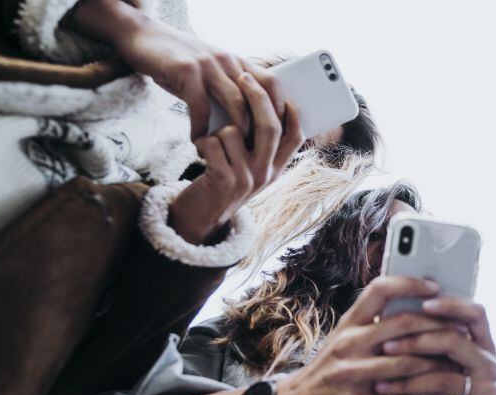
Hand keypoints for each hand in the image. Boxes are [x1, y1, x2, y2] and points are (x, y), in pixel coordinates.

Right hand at [72, 0, 286, 138]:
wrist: (143, 37)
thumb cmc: (178, 62)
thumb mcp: (210, 72)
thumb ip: (227, 91)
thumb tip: (246, 126)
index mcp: (238, 62)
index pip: (272, 85)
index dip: (280, 111)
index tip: (278, 137)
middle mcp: (228, 60)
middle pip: (259, 97)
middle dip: (261, 129)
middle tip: (257, 154)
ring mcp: (209, 64)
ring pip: (235, 102)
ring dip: (234, 132)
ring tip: (229, 153)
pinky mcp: (186, 70)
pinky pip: (200, 105)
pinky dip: (201, 128)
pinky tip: (197, 141)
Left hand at [168, 74, 302, 243]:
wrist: (199, 217)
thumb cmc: (222, 181)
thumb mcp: (249, 167)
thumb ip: (259, 143)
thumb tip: (264, 103)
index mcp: (276, 169)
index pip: (296, 135)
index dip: (290, 110)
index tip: (280, 88)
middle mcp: (266, 174)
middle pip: (270, 126)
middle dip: (256, 97)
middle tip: (243, 76)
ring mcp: (246, 179)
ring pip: (234, 131)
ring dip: (217, 130)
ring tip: (212, 143)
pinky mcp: (223, 181)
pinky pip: (213, 143)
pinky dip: (202, 142)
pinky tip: (199, 152)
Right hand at [271, 277, 450, 394]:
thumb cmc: (329, 368)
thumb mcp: (345, 338)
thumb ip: (373, 324)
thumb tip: (416, 309)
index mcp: (349, 322)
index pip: (380, 289)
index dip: (410, 283)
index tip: (435, 285)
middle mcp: (349, 342)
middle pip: (401, 323)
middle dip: (437, 326)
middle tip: (462, 329)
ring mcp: (351, 372)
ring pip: (404, 362)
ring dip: (436, 363)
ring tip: (458, 363)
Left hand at [374, 298, 495, 394]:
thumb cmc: (457, 392)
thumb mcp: (454, 363)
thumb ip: (438, 342)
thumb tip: (398, 312)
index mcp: (485, 344)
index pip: (476, 314)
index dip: (452, 305)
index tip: (423, 304)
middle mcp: (491, 364)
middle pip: (457, 342)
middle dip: (417, 342)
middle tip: (386, 346)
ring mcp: (490, 391)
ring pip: (445, 378)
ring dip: (408, 380)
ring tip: (379, 383)